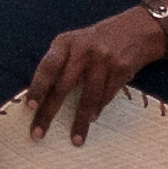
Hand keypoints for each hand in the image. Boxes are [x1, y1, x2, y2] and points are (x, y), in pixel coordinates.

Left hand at [23, 5, 167, 141]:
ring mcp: (103, 59)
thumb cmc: (98, 41)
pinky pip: (106, 96)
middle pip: (62, 86)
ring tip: (75, 139)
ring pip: (88, 96)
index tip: (30, 107)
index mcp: (66, 42)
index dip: (38, 88)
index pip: (47, 67)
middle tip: (38, 134)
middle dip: (49, 113)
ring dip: (80, 121)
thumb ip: (60, 63)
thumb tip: (41, 97)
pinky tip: (92, 119)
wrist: (138, 29)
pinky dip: (98, 110)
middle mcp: (83, 49)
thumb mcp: (76, 43)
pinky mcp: (121, 69)